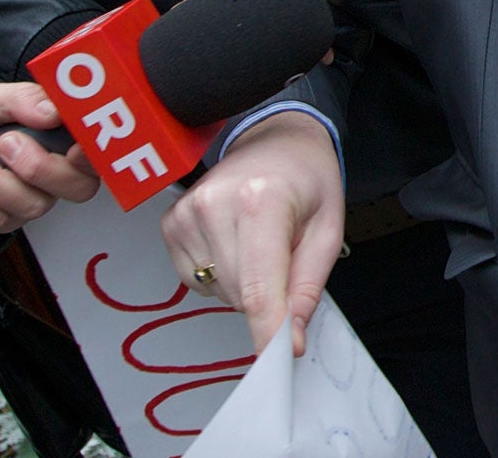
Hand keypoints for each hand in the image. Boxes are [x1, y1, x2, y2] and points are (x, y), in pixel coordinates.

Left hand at [0, 82, 98, 231]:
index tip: (75, 149)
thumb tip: (53, 110)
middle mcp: (51, 169)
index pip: (98, 151)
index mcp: (59, 135)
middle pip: (78, 188)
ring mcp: (26, 197)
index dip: (94, 156)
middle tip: (6, 143)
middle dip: (39, 169)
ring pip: (31, 206)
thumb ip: (19, 99)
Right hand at [160, 112, 343, 354]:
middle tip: (287, 254)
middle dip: (268, 295)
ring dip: (244, 283)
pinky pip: (196, 280)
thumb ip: (308, 286)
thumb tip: (290, 338)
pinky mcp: (170, 223)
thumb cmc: (308, 179)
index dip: (269, 331)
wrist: (276, 138)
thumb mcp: (328, 227)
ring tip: (262, 239)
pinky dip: (221, 273)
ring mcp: (186, 214)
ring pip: (218, 291)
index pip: (259, 288)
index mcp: (262, 202)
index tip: (278, 359)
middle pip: (239, 295)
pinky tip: (237, 241)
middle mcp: (215, 206)